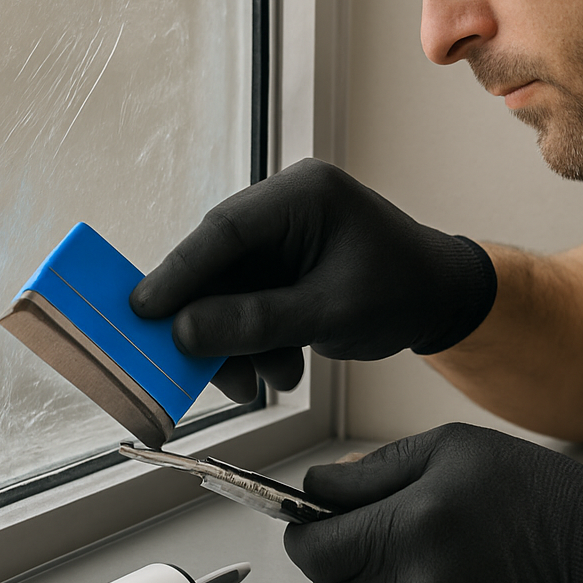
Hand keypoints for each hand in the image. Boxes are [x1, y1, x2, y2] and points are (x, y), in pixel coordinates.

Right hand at [130, 159, 495, 401]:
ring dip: (237, 344)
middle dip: (211, 324)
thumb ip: (256, 322)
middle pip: (219, 265)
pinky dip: (256, 343)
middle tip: (195, 369)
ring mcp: (283, 236)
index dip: (178, 273)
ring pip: (230, 292)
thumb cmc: (402, 293)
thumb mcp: (330, 312)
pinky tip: (280, 372)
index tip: (140, 312)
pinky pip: (250, 304)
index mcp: (302, 195)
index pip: (224, 230)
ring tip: (257, 387)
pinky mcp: (283, 265)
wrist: (442, 303)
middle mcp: (285, 207)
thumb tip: (183, 333)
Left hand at [284, 424, 582, 582]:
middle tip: (354, 525)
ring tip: (416, 540)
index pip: (311, 545)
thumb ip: (376, 468)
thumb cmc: (536, 494)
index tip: (300, 514)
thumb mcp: (451, 449)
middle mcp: (413, 580)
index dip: (297, 528)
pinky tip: (449, 568)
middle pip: (326, 582)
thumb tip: (324, 483)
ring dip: (367, 573)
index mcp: (408, 523)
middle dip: (327, 553)